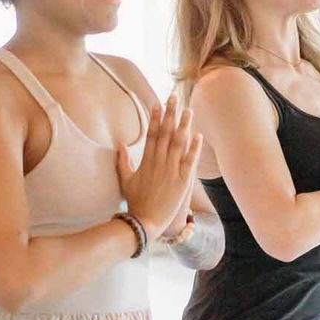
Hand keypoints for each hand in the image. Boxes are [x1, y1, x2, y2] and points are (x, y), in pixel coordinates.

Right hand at [117, 93, 202, 237]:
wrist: (144, 222)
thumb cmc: (135, 203)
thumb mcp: (125, 181)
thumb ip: (123, 162)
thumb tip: (120, 145)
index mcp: (146, 161)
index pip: (151, 134)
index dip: (155, 118)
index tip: (157, 103)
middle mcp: (159, 163)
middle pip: (165, 133)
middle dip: (170, 114)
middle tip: (174, 97)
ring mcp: (171, 172)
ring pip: (179, 144)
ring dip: (184, 126)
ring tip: (189, 110)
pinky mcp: (182, 183)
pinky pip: (189, 162)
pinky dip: (194, 149)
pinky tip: (198, 135)